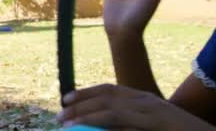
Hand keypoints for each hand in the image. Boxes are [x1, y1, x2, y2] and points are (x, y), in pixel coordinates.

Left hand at [57, 84, 215, 130]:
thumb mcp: (145, 123)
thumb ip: (124, 122)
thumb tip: (99, 126)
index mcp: (141, 98)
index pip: (109, 90)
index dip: (85, 93)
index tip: (65, 100)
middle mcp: (146, 102)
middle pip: (106, 98)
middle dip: (80, 105)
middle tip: (59, 116)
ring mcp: (153, 115)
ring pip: (113, 112)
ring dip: (88, 117)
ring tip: (69, 125)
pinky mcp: (159, 128)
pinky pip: (130, 128)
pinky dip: (110, 130)